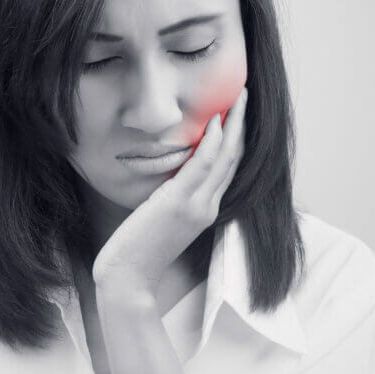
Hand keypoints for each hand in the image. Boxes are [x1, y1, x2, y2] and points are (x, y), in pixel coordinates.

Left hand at [92, 87, 248, 295]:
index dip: (237, 138)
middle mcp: (208, 207)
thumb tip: (170, 169)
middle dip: (242, 125)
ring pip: (225, 158)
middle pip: (235, 159)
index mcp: (205, 209)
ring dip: (234, 125)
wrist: (128, 278)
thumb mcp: (160, 216)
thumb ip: (172, 194)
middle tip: (246, 96)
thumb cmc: (138, 248)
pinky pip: (202, 167)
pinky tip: (215, 122)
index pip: (229, 168)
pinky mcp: (178, 205)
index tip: (238, 112)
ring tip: (239, 98)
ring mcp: (196, 206)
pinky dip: (212, 143)